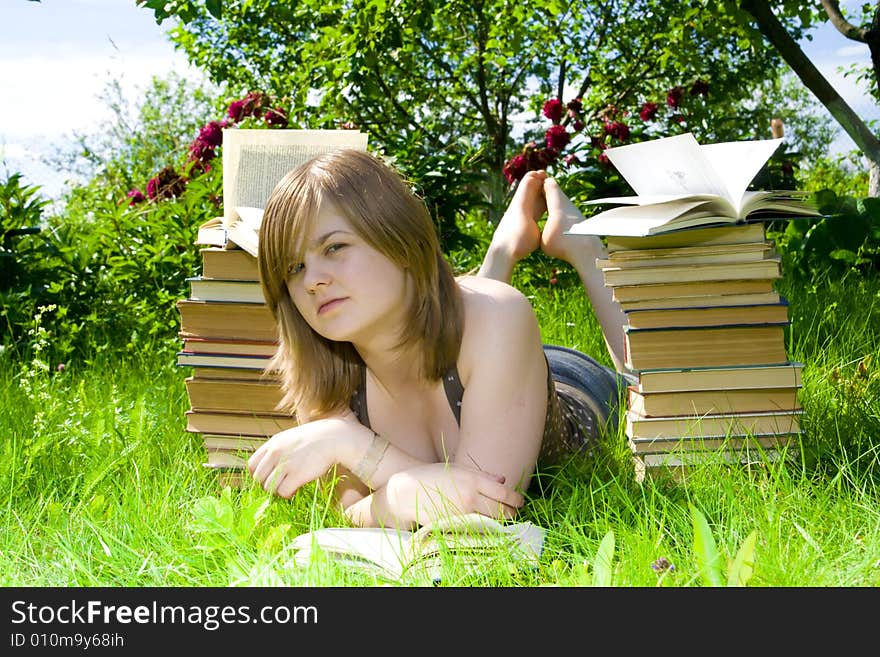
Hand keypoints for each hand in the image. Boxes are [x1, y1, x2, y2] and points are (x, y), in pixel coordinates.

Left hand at [248, 415, 357, 497]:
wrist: (334, 437)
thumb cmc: (314, 439)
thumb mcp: (290, 438)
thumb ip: (277, 450)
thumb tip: (269, 468)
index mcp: (273, 444)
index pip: (251, 465)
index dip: (258, 474)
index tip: (268, 478)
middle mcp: (275, 453)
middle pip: (258, 478)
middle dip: (266, 485)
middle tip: (279, 484)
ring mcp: (285, 464)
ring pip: (269, 488)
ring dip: (277, 491)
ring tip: (289, 486)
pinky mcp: (297, 475)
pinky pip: (283, 492)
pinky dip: (288, 494)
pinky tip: (295, 489)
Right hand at [385, 463, 524, 525]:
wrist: (406, 491)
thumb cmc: (432, 476)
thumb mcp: (458, 468)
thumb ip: (482, 475)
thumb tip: (504, 479)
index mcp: (473, 480)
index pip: (504, 493)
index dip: (516, 499)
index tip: (520, 502)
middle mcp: (470, 497)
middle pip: (501, 511)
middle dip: (511, 513)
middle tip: (513, 513)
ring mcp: (461, 513)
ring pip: (491, 523)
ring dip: (499, 522)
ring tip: (500, 519)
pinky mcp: (453, 525)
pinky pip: (475, 530)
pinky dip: (483, 528)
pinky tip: (483, 524)